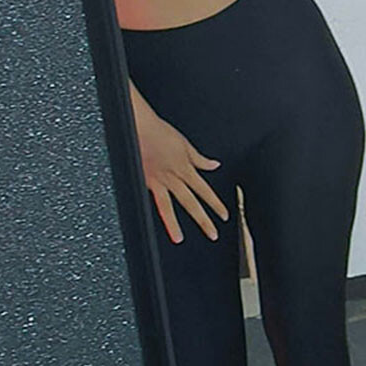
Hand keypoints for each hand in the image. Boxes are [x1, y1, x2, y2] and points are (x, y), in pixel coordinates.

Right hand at [132, 95, 229, 243]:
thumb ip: (200, 159)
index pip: (204, 190)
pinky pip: (152, 200)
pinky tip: (159, 224)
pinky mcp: (143, 182)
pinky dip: (155, 212)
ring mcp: (157, 181)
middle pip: (191, 202)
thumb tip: (214, 165)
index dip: (215, 204)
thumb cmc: (161, 132)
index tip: (224, 216)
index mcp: (185, 168)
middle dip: (202, 219)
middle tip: (213, 234)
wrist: (141, 127)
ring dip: (174, 224)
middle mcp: (173, 177)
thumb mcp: (186, 144)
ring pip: (168, 206)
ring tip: (179, 239)